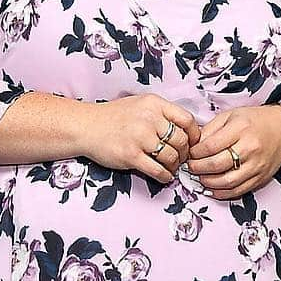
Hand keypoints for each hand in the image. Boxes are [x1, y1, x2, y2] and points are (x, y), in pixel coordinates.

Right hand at [81, 94, 201, 183]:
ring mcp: (140, 138)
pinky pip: (157, 170)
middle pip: (181, 140)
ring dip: (174, 166)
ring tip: (170, 168)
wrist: (86, 127)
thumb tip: (184, 129)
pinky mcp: (131, 156)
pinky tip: (163, 176)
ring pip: (171, 157)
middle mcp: (149, 119)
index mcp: (154, 104)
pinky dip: (164, 176)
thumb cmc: (114, 117)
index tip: (192, 143)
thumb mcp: (140, 105)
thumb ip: (161, 113)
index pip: (187, 120)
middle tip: (180, 158)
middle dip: (184, 153)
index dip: (194, 134)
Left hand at [185, 105, 280, 198]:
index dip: (195, 153)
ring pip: (226, 181)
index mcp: (241, 129)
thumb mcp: (231, 115)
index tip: (191, 153)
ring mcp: (256, 165)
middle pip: (216, 165)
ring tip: (201, 177)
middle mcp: (250, 148)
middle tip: (191, 166)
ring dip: (208, 182)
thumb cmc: (256, 121)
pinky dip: (222, 192)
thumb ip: (211, 129)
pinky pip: (238, 190)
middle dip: (198, 168)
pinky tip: (213, 188)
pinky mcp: (260, 178)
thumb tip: (194, 144)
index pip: (210, 146)